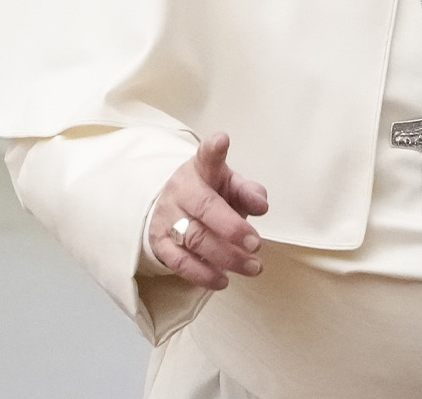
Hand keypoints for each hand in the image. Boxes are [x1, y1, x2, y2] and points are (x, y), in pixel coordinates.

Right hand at [148, 132, 270, 289]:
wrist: (173, 206)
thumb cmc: (210, 193)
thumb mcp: (230, 185)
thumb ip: (248, 192)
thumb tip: (261, 205)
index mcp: (200, 170)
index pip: (206, 156)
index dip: (213, 149)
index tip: (221, 141)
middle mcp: (180, 191)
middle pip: (205, 209)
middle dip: (232, 228)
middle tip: (257, 245)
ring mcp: (167, 218)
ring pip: (195, 239)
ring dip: (226, 257)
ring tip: (253, 267)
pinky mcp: (159, 243)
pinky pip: (179, 263)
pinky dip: (203, 275)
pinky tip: (223, 280)